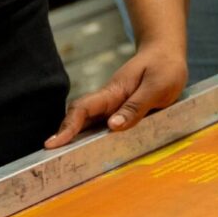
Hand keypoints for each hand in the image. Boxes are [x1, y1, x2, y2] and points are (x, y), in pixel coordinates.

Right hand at [46, 42, 187, 148]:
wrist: (166, 53)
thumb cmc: (164, 67)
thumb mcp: (157, 86)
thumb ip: (136, 106)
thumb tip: (112, 127)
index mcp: (113, 92)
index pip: (83, 109)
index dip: (67, 127)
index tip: (53, 143)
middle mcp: (109, 101)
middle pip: (80, 118)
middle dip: (64, 136)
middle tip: (51, 161)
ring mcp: (114, 107)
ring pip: (90, 124)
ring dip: (78, 140)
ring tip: (66, 163)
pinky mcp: (123, 112)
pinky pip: (105, 127)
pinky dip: (95, 139)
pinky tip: (93, 154)